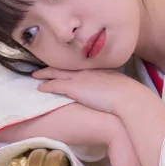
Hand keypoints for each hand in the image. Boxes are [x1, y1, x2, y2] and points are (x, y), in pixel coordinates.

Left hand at [33, 68, 150, 115]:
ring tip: (35, 75)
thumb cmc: (129, 96)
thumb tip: (116, 94)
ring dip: (45, 74)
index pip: (79, 67)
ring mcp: (79, 78)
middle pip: (65, 67)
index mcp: (98, 70)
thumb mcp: (121, 87)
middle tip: (42, 67)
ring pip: (57, 73)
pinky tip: (39, 88)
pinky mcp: (74, 88)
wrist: (128, 98)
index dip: (68, 67)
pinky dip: (46, 85)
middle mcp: (87, 71)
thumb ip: (114, 88)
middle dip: (53, 67)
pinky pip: (55, 85)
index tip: (62, 67)